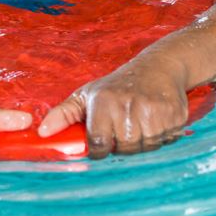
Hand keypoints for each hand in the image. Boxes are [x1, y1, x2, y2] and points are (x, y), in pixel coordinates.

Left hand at [37, 58, 188, 158]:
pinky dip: (162, 136)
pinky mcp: (174, 115)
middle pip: (124, 150)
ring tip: (141, 121)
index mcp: (104, 103)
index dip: (101, 146)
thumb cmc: (118, 86)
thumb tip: (42, 132)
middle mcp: (128, 106)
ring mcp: (153, 111)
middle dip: (123, 144)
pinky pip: (166, 141)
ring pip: (145, 148)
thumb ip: (63, 115)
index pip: (99, 145)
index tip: (105, 137)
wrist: (160, 66)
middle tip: (126, 125)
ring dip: (144, 141)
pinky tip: (156, 119)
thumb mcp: (88, 95)